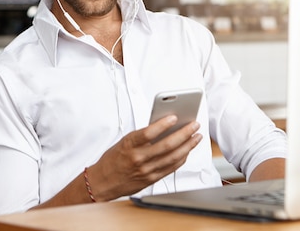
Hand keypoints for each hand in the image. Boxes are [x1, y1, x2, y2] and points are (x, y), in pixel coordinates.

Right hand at [87, 115, 201, 200]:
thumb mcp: (124, 142)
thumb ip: (143, 135)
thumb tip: (164, 126)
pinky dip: (182, 158)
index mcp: (129, 145)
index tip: (174, 117)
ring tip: (196, 137)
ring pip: (173, 157)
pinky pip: (171, 168)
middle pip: (167, 145)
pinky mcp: (151, 179)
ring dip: (188, 146)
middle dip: (184, 134)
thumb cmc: (113, 159)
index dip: (163, 124)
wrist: (102, 182)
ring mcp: (146, 170)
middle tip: (194, 125)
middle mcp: (138, 158)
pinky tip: (187, 151)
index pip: (148, 133)